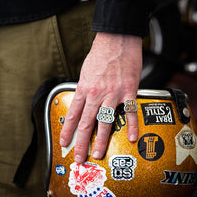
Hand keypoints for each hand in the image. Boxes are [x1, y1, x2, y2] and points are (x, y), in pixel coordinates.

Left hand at [60, 32, 141, 162]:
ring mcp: (113, 94)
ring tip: (98, 153)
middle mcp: (96, 94)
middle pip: (86, 123)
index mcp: (84, 89)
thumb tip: (84, 103)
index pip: (73, 115)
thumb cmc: (101, 54)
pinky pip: (130, 112)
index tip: (64, 142)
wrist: (117, 39)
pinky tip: (131, 137)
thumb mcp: (85, 72)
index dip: (67, 131)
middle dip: (81, 142)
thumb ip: (84, 89)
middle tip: (79, 157)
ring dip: (101, 140)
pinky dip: (131, 126)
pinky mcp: (128, 91)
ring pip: (105, 122)